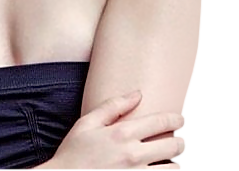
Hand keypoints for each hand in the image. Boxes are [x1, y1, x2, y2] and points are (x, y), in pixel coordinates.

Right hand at [48, 91, 185, 169]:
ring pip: (173, 170)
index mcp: (122, 134)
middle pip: (174, 146)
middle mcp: (133, 156)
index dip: (177, 120)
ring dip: (176, 164)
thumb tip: (137, 93)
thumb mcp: (87, 123)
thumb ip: (113, 106)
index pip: (161, 122)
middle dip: (182, 142)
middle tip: (182, 141)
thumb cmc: (73, 153)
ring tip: (174, 161)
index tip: (183, 119)